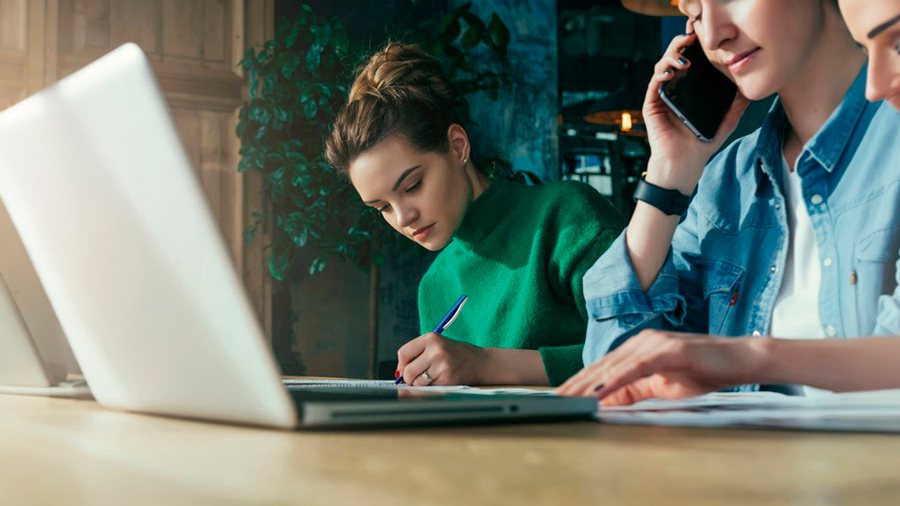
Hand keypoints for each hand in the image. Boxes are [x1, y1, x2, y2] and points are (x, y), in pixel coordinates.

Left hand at [396, 333, 486, 385]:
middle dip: (410, 379)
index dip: (401, 365)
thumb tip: (398, 374)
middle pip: (408, 371)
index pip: (403, 353)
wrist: (480, 362)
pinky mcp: (447, 379)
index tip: (405, 370)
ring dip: (421, 385)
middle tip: (418, 377)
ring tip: (433, 377)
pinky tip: (441, 381)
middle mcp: (436, 350)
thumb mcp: (436, 346)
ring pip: (417, 383)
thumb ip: (417, 355)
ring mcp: (442, 365)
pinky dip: (431, 389)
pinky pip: (428, 389)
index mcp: (431, 338)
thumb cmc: (455, 355)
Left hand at [557, 330, 766, 405]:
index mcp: (638, 349)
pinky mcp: (668, 349)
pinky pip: (635, 367)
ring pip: (613, 366)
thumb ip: (635, 392)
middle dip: (576, 385)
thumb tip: (606, 404)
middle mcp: (641, 341)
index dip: (579, 383)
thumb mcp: (663, 387)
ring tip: (569, 398)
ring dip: (589, 384)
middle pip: (601, 366)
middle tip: (553, 401)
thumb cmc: (704, 372)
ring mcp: (654, 342)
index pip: (602, 369)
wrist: (741, 359)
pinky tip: (600, 391)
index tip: (558, 397)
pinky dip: (616, 380)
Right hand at [643, 32, 749, 193]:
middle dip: (681, 44)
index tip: (706, 38)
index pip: (691, 61)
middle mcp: (674, 89)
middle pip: (674, 59)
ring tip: (685, 58)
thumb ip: (737, 105)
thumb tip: (750, 88)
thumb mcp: (727, 122)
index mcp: (689, 89)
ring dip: (671, 57)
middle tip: (692, 37)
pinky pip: (654, 84)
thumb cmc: (702, 144)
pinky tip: (671, 71)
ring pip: (662, 67)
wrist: (684, 163)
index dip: (695, 47)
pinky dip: (660, 74)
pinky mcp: (652, 105)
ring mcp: (662, 96)